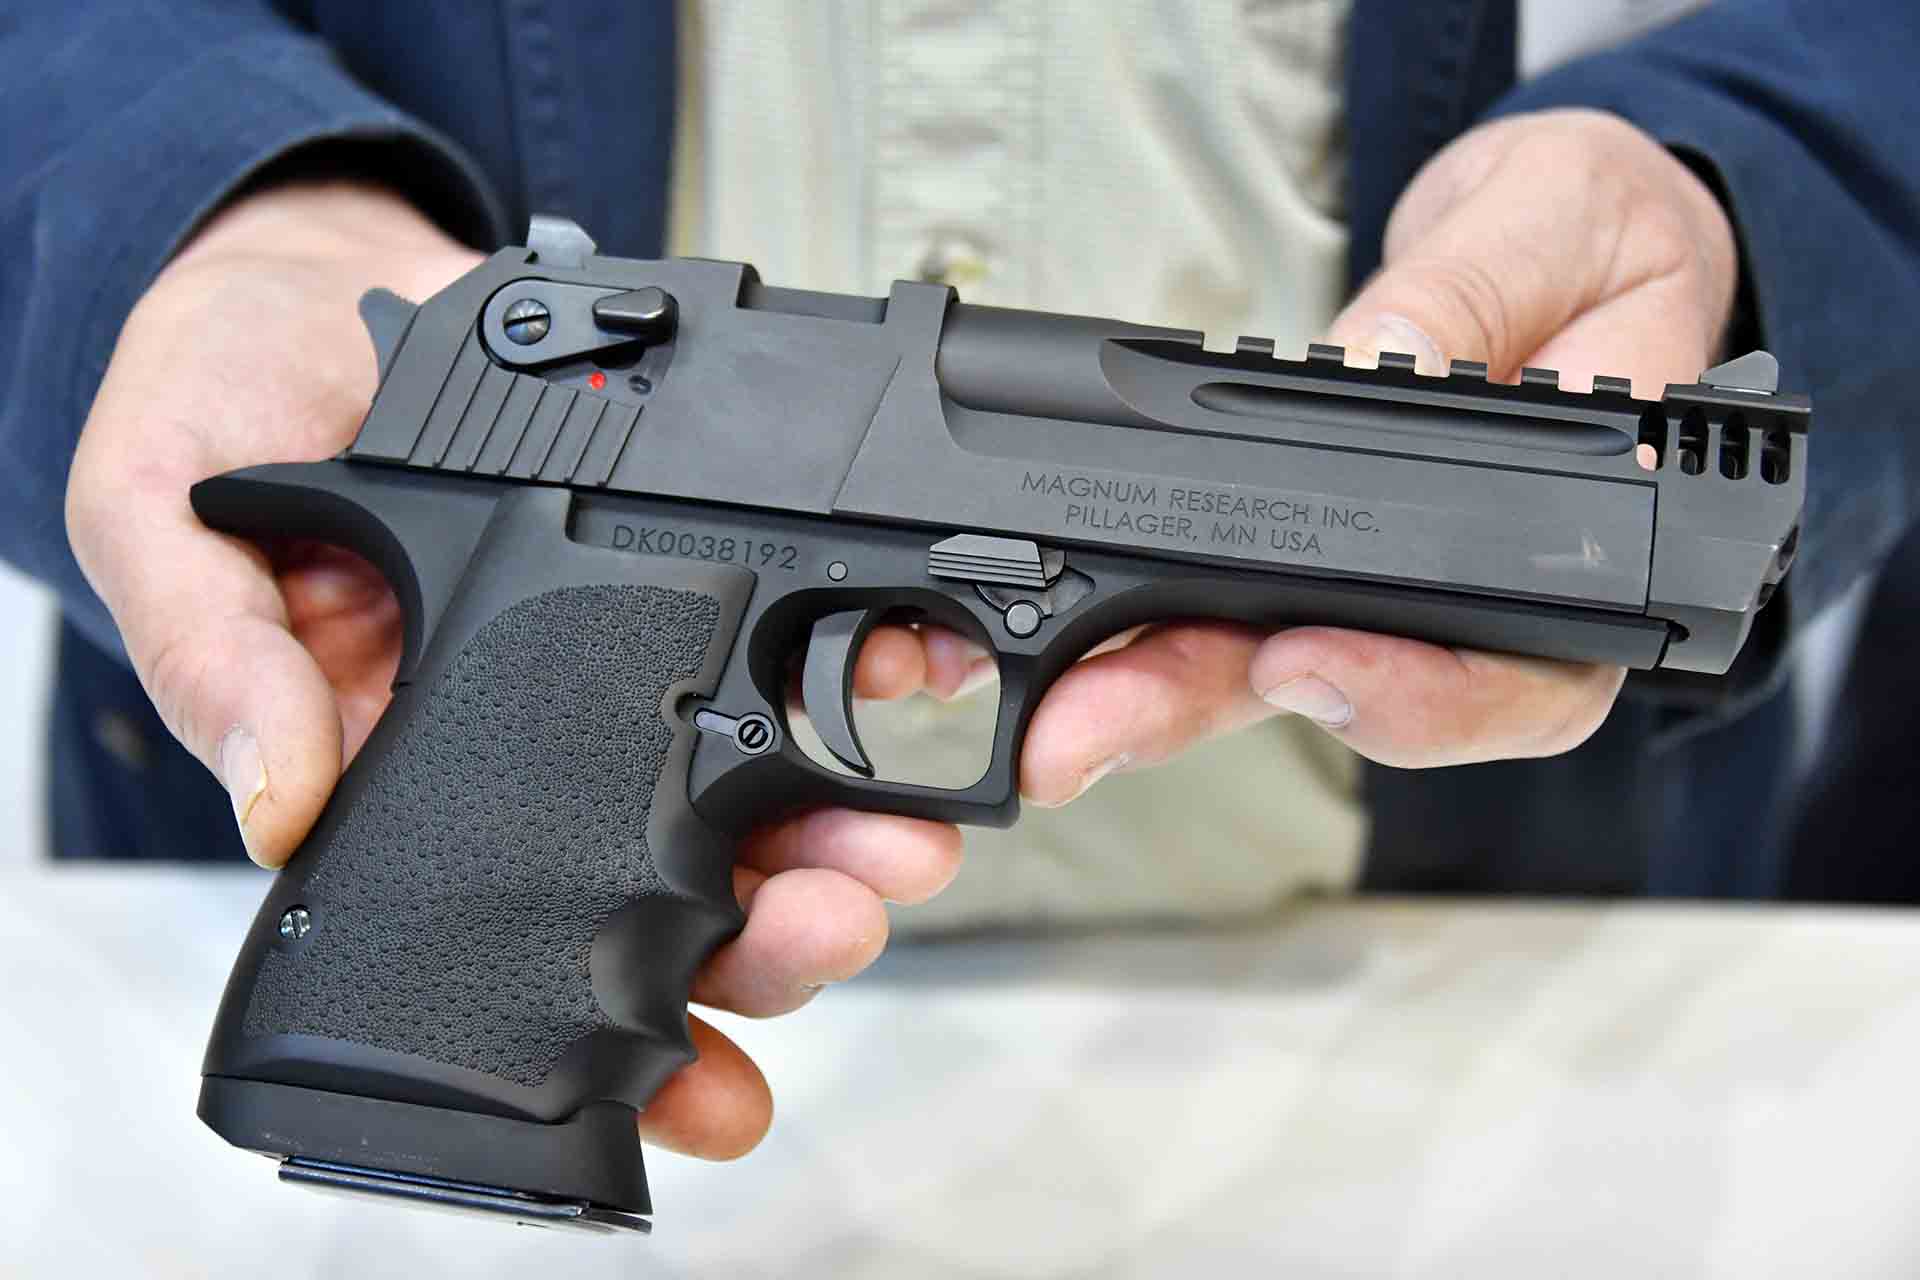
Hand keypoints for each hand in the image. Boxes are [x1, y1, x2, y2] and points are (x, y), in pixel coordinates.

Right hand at [64, 181, 961, 1159]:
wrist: (314, 271)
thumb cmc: (228, 395)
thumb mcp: (160, 516)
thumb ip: (213, 648)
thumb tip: (273, 801)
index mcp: (423, 768)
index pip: (530, 937)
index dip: (632, 1034)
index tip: (711, 1088)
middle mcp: (540, 739)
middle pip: (679, 891)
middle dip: (777, 936)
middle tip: (835, 925)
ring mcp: (627, 658)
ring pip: (761, 791)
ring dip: (844, 833)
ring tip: (897, 844)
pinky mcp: (702, 559)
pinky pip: (798, 631)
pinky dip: (867, 667)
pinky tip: (911, 677)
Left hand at [870, 108, 1736, 791]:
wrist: (1546, 234)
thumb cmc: (1590, 235)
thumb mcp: (1559, 227)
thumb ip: (1475, 297)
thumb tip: (1383, 358)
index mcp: (1581, 560)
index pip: (1511, 682)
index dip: (1407, 697)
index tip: (1302, 667)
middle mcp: (1462, 606)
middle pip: (1336, 696)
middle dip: (1194, 711)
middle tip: (1079, 737)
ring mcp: (1360, 589)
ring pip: (1245, 667)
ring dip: (1127, 689)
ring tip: (1031, 709)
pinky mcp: (1276, 554)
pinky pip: (1198, 600)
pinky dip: (1110, 619)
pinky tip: (1021, 629)